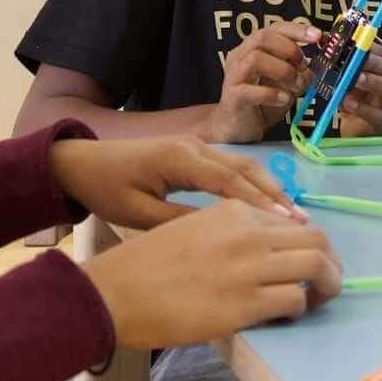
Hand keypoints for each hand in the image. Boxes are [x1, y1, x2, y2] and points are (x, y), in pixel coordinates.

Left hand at [50, 136, 308, 229]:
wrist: (80, 162)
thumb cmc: (106, 189)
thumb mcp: (137, 214)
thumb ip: (178, 221)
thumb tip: (219, 235)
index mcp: (181, 159)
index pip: (230, 180)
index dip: (260, 201)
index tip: (285, 222)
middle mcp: (196, 146)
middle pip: (245, 166)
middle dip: (274, 193)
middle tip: (301, 219)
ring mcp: (197, 146)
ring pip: (243, 163)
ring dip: (268, 186)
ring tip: (292, 212)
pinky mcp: (194, 152)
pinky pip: (231, 165)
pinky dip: (253, 182)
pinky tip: (265, 201)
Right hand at [81, 199, 341, 348]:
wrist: (113, 293)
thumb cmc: (146, 267)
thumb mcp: (195, 229)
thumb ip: (233, 233)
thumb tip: (268, 252)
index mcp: (235, 211)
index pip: (295, 222)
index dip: (309, 244)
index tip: (308, 263)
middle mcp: (249, 233)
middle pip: (317, 239)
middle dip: (331, 262)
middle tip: (327, 282)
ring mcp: (248, 267)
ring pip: (317, 265)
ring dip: (327, 285)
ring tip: (317, 300)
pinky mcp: (243, 304)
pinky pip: (295, 299)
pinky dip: (299, 308)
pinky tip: (288, 316)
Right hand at [209, 20, 319, 142]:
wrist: (239, 128)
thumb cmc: (263, 101)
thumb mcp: (287, 82)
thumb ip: (298, 71)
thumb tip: (311, 67)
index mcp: (253, 48)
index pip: (275, 28)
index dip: (297, 29)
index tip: (317, 36)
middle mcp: (240, 57)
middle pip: (262, 37)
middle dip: (289, 49)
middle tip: (303, 66)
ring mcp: (233, 76)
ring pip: (255, 59)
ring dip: (283, 71)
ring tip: (296, 86)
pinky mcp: (232, 97)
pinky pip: (250, 90)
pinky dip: (272, 93)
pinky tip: (283, 98)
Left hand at [337, 40, 381, 137]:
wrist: (367, 131)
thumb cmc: (360, 99)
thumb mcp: (353, 77)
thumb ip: (345, 60)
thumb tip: (325, 38)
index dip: (369, 46)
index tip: (350, 42)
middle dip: (371, 61)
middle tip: (352, 59)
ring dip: (372, 82)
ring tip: (354, 79)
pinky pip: (378, 115)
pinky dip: (363, 108)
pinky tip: (348, 103)